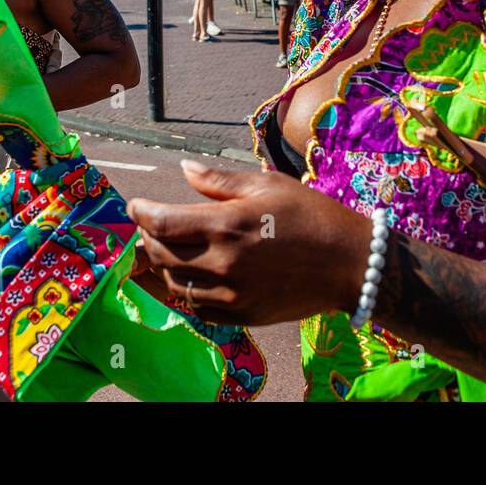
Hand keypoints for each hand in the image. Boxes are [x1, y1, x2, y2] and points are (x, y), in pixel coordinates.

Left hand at [125, 160, 371, 325]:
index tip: (135, 206)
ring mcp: (232, 293)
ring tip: (169, 248)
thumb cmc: (310, 215)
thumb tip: (185, 169)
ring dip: (164, 264)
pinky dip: (186, 291)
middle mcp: (223, 262)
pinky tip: (192, 275)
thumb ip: (220, 180)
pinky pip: (197, 308)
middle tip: (150, 226)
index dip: (141, 213)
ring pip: (175, 284)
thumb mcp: (267, 185)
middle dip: (148, 237)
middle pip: (162, 254)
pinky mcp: (242, 315)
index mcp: (227, 224)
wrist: (349, 262)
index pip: (162, 223)